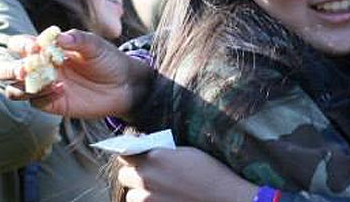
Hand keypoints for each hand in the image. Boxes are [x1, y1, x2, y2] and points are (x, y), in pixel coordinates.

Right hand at [0, 29, 151, 118]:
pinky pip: (35, 102)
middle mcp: (40, 68)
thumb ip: (77, 39)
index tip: (35, 47)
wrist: (125, 85)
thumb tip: (58, 37)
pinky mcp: (53, 104)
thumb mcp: (95, 46)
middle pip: (7, 69)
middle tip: (26, 70)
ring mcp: (44, 87)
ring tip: (42, 81)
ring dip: (21, 85)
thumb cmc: (108, 60)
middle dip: (10, 69)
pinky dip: (43, 96)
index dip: (21, 45)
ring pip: (15, 89)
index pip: (19, 45)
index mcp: (46, 50)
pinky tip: (62, 90)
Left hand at [117, 147, 257, 201]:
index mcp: (155, 157)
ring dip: (141, 193)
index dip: (132, 155)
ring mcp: (147, 199)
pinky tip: (165, 200)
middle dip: (135, 174)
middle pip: (124, 175)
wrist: (225, 199)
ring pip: (132, 195)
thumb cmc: (211, 174)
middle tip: (151, 175)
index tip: (137, 157)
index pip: (125, 153)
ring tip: (160, 192)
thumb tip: (148, 153)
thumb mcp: (188, 153)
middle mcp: (146, 178)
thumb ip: (163, 153)